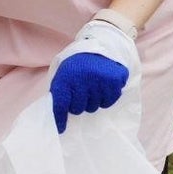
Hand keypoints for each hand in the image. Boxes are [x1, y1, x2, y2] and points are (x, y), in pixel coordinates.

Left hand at [49, 18, 134, 132]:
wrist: (100, 43)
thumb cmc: (78, 64)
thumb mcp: (63, 73)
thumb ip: (60, 92)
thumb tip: (57, 117)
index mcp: (66, 76)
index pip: (61, 104)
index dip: (60, 119)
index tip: (61, 129)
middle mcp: (83, 79)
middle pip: (78, 109)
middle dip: (78, 105)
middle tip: (81, 94)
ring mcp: (100, 80)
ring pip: (94, 107)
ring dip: (92, 101)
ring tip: (92, 87)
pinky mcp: (115, 80)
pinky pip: (109, 102)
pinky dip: (106, 98)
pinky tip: (103, 86)